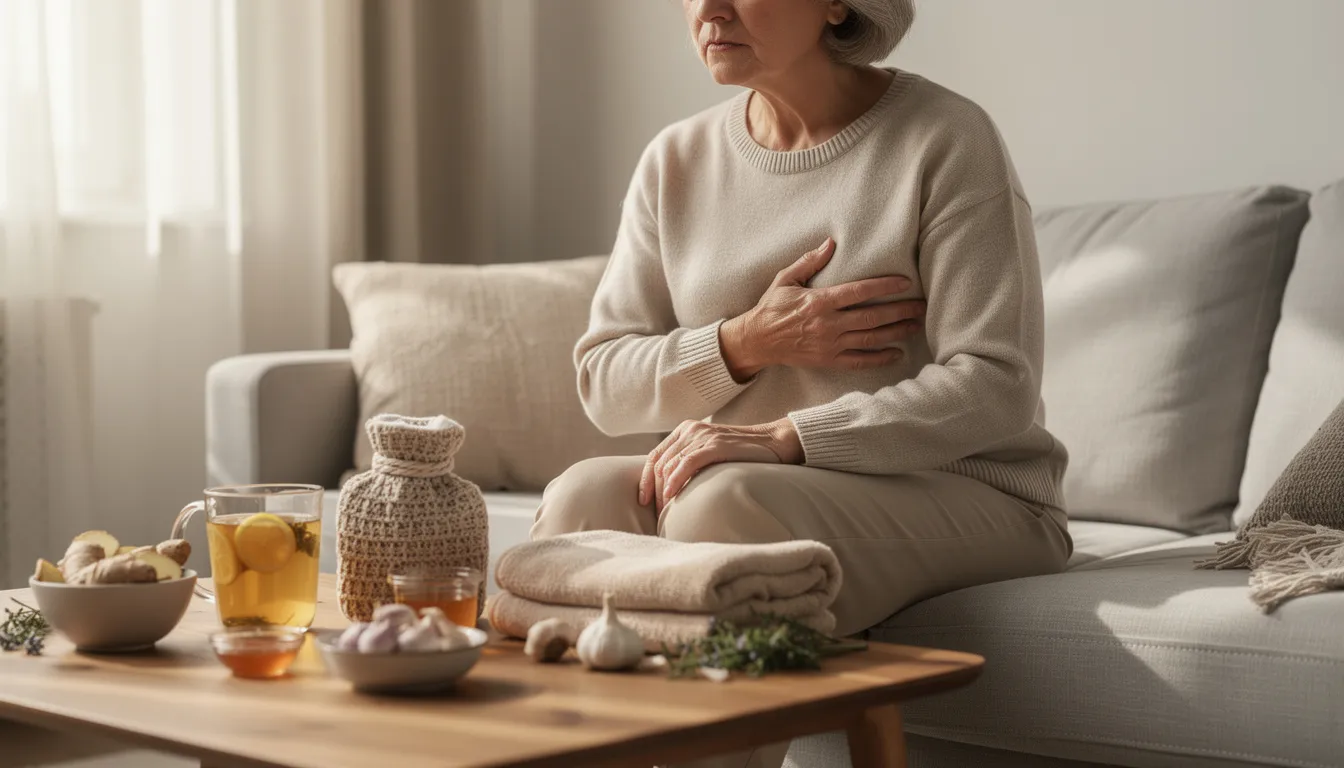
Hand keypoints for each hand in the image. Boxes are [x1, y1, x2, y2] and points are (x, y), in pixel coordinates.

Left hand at [638, 418, 803, 512]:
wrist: (774, 443)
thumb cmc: (743, 454)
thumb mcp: (711, 452)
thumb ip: (691, 460)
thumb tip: (670, 487)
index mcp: (686, 429)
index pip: (656, 456)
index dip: (645, 479)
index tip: (643, 500)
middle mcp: (690, 429)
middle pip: (659, 463)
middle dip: (654, 490)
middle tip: (657, 514)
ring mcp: (702, 436)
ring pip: (669, 465)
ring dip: (663, 491)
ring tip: (666, 512)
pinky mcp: (714, 445)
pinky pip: (686, 464)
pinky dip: (675, 481)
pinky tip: (672, 496)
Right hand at [720, 238, 925, 379]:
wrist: (756, 341)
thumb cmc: (770, 307)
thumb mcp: (785, 279)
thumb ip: (809, 262)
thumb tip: (830, 244)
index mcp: (819, 302)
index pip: (859, 292)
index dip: (885, 286)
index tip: (905, 282)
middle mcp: (827, 324)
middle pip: (872, 317)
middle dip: (900, 311)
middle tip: (921, 306)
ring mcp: (829, 345)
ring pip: (870, 339)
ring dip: (896, 332)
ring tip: (915, 325)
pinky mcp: (828, 361)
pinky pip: (859, 362)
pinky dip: (880, 359)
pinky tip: (897, 353)